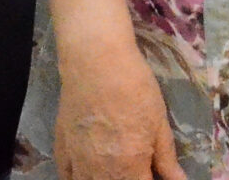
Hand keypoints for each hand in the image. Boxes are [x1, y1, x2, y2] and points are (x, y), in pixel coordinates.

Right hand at [56, 36, 186, 179]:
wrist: (96, 61)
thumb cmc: (135, 88)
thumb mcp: (159, 123)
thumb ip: (167, 159)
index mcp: (129, 168)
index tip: (153, 173)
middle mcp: (101, 173)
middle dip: (130, 179)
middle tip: (138, 165)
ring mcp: (77, 164)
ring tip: (117, 168)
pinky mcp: (61, 150)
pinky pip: (67, 177)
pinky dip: (80, 178)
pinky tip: (91, 170)